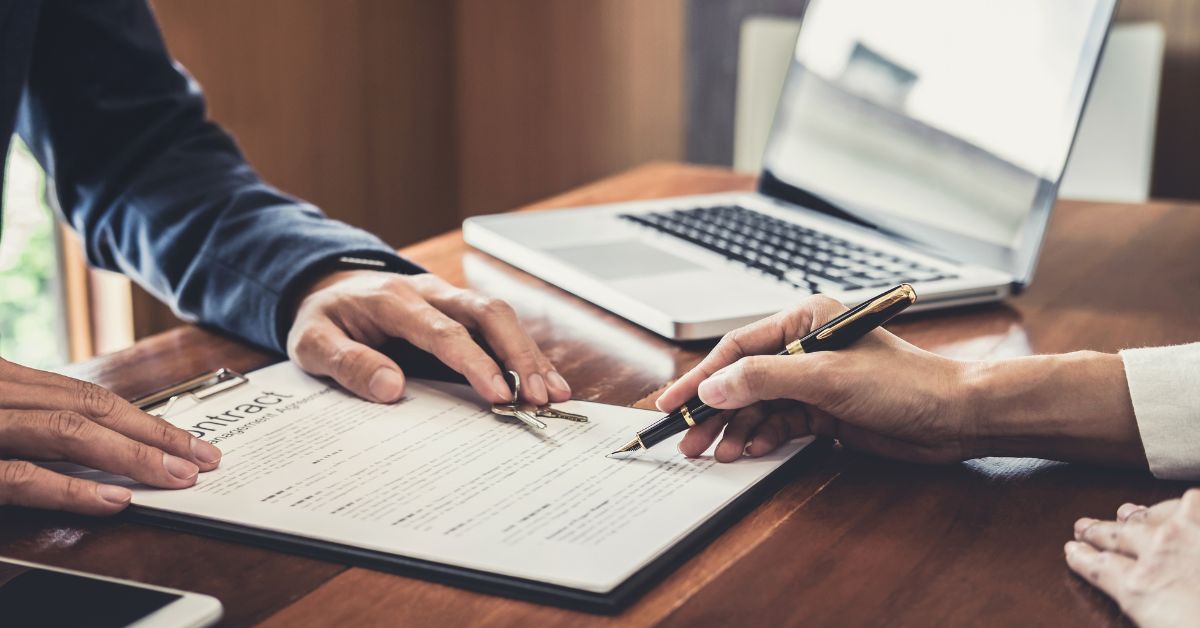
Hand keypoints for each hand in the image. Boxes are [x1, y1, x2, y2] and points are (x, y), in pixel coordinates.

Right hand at [0, 358, 221, 514]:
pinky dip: (71, 489)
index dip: (147, 421)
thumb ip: (36, 427)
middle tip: (202, 460)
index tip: (192, 445)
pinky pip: (21, 477)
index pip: (90, 398)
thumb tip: (106, 449)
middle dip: (154, 435)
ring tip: (176, 477)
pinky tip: (116, 498)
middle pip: (90, 408)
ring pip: (67, 431)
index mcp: (6, 384)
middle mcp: (0, 395)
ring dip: (130, 455)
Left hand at [287, 271, 570, 405]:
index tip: (497, 393)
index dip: (473, 361)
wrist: (331, 288)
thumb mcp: (313, 343)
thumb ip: (348, 363)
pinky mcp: (463, 313)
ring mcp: (451, 299)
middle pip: (488, 314)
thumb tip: (392, 387)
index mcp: (393, 300)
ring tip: (554, 395)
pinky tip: (548, 382)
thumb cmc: (325, 320)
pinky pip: (502, 328)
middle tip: (538, 397)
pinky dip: (527, 355)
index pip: (442, 330)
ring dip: (530, 356)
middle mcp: (431, 292)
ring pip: (502, 318)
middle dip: (518, 355)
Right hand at [655, 295, 973, 462]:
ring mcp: (813, 381)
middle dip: (714, 411)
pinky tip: (750, 451)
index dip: (701, 376)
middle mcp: (805, 348)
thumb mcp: (826, 377)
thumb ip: (764, 380)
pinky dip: (762, 438)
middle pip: (742, 380)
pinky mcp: (823, 411)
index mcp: (804, 321)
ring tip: (716, 453)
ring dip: (736, 429)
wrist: (953, 417)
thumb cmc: (904, 383)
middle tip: (686, 438)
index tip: (673, 402)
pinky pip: (779, 424)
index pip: (737, 348)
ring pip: (757, 406)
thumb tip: (713, 387)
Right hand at [1067, 490, 1199, 627]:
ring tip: (1126, 511)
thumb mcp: (1161, 623)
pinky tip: (1183, 502)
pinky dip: (1183, 504)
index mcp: (1139, 587)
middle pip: (1118, 536)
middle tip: (1085, 526)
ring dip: (1135, 514)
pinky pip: (1191, 503)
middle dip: (1098, 531)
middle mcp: (1157, 552)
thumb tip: (1142, 597)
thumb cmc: (1195, 626)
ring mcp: (1187, 533)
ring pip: (1152, 515)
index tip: (1072, 550)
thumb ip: (1147, 605)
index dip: (1081, 557)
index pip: (1098, 566)